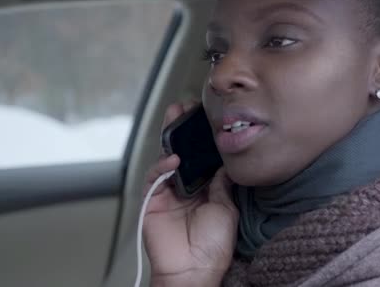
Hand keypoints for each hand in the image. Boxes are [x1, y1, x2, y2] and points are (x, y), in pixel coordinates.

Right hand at [143, 102, 238, 286]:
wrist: (195, 269)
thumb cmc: (213, 245)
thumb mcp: (226, 208)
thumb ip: (221, 184)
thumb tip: (224, 163)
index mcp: (205, 189)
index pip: (201, 157)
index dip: (202, 139)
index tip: (206, 119)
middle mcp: (186, 188)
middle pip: (182, 153)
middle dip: (181, 130)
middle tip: (184, 109)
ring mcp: (168, 193)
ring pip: (166, 159)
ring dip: (170, 139)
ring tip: (175, 119)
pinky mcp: (153, 201)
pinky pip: (155, 178)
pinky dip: (162, 166)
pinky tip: (172, 159)